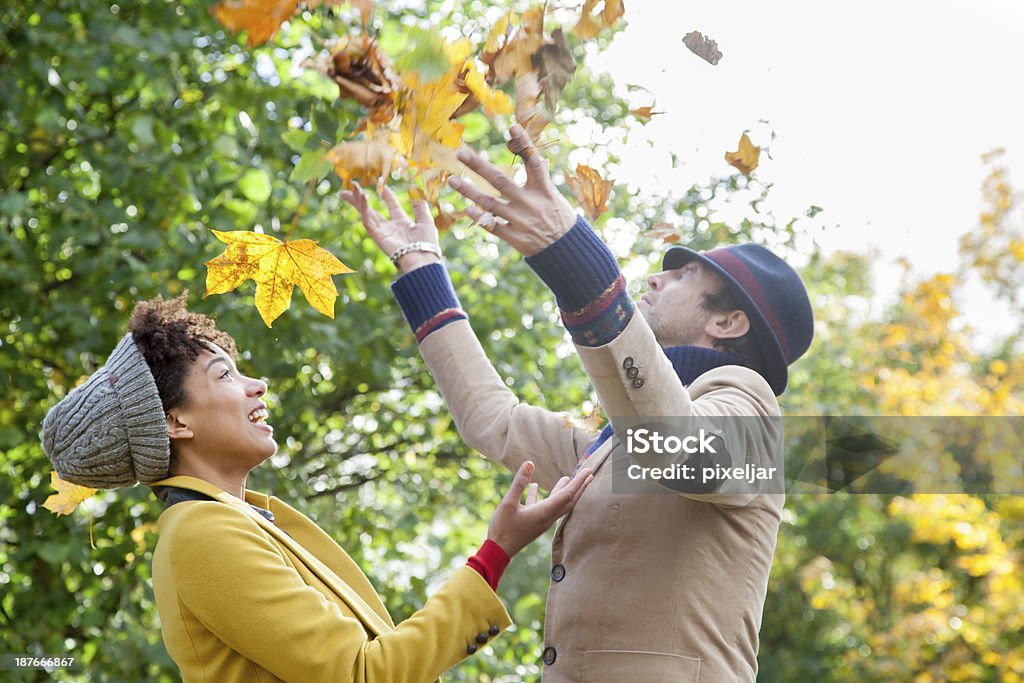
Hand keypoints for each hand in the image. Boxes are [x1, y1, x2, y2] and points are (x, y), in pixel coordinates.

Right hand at [339, 182, 440, 272]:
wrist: (422, 260)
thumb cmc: (427, 244)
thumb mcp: (426, 221)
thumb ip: (420, 208)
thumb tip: (418, 195)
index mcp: (402, 224)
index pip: (392, 206)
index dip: (387, 195)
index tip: (382, 186)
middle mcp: (390, 228)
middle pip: (372, 210)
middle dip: (360, 199)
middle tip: (351, 187)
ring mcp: (382, 232)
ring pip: (366, 214)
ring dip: (357, 201)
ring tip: (350, 189)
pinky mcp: (377, 236)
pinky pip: (367, 220)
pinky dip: (363, 208)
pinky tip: (361, 197)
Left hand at [448, 124, 576, 256]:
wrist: (566, 250)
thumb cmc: (560, 218)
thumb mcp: (554, 196)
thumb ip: (542, 178)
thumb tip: (538, 158)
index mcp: (544, 189)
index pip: (533, 161)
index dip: (525, 143)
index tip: (512, 126)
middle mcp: (530, 203)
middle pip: (500, 180)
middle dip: (479, 166)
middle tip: (461, 153)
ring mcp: (520, 220)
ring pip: (489, 203)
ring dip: (468, 191)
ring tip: (452, 180)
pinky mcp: (514, 236)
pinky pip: (491, 225)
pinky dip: (478, 216)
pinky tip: (466, 208)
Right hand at [487, 461, 593, 557]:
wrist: (498, 551)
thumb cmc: (502, 528)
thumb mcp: (508, 502)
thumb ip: (519, 483)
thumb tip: (530, 463)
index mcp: (544, 512)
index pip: (567, 494)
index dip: (578, 481)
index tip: (588, 470)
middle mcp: (547, 517)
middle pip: (568, 500)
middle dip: (579, 487)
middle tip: (589, 474)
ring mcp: (541, 521)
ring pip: (557, 504)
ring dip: (564, 491)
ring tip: (567, 478)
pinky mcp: (534, 523)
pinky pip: (543, 507)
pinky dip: (542, 496)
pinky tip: (534, 487)